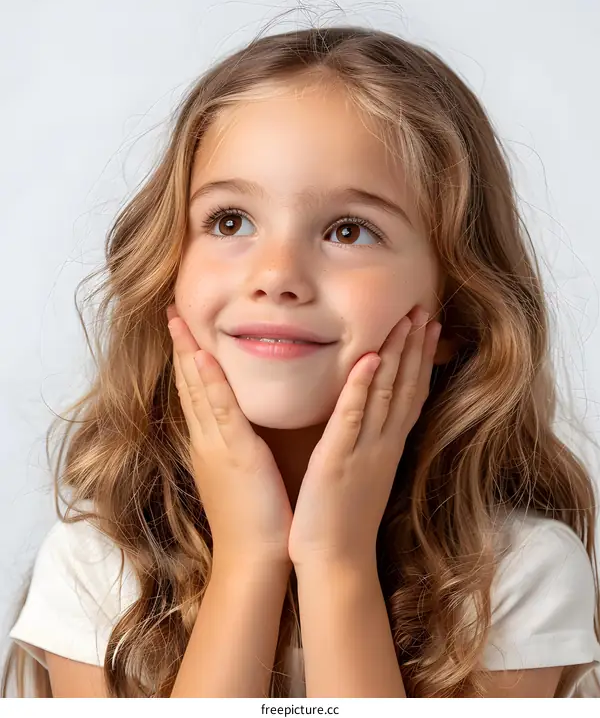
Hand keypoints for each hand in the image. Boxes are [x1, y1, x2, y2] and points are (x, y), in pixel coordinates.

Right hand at [167, 306, 292, 567]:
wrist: (252, 560)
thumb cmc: (253, 519)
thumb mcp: (240, 473)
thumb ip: (237, 444)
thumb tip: (241, 424)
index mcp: (209, 443)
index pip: (194, 391)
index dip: (186, 357)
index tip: (181, 326)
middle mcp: (206, 440)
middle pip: (188, 384)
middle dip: (180, 345)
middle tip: (170, 310)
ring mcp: (217, 446)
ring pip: (198, 390)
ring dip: (187, 352)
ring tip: (178, 319)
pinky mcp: (236, 455)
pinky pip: (221, 411)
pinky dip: (209, 383)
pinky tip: (201, 357)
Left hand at [288, 306, 441, 569]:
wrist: (337, 562)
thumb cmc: (343, 520)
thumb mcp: (363, 474)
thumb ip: (368, 444)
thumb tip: (369, 420)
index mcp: (387, 446)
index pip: (410, 393)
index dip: (420, 358)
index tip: (428, 326)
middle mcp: (383, 443)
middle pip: (405, 386)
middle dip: (415, 345)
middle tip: (424, 309)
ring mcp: (364, 449)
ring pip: (386, 394)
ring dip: (397, 354)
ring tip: (407, 319)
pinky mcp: (339, 458)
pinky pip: (353, 416)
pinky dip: (362, 386)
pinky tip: (370, 358)